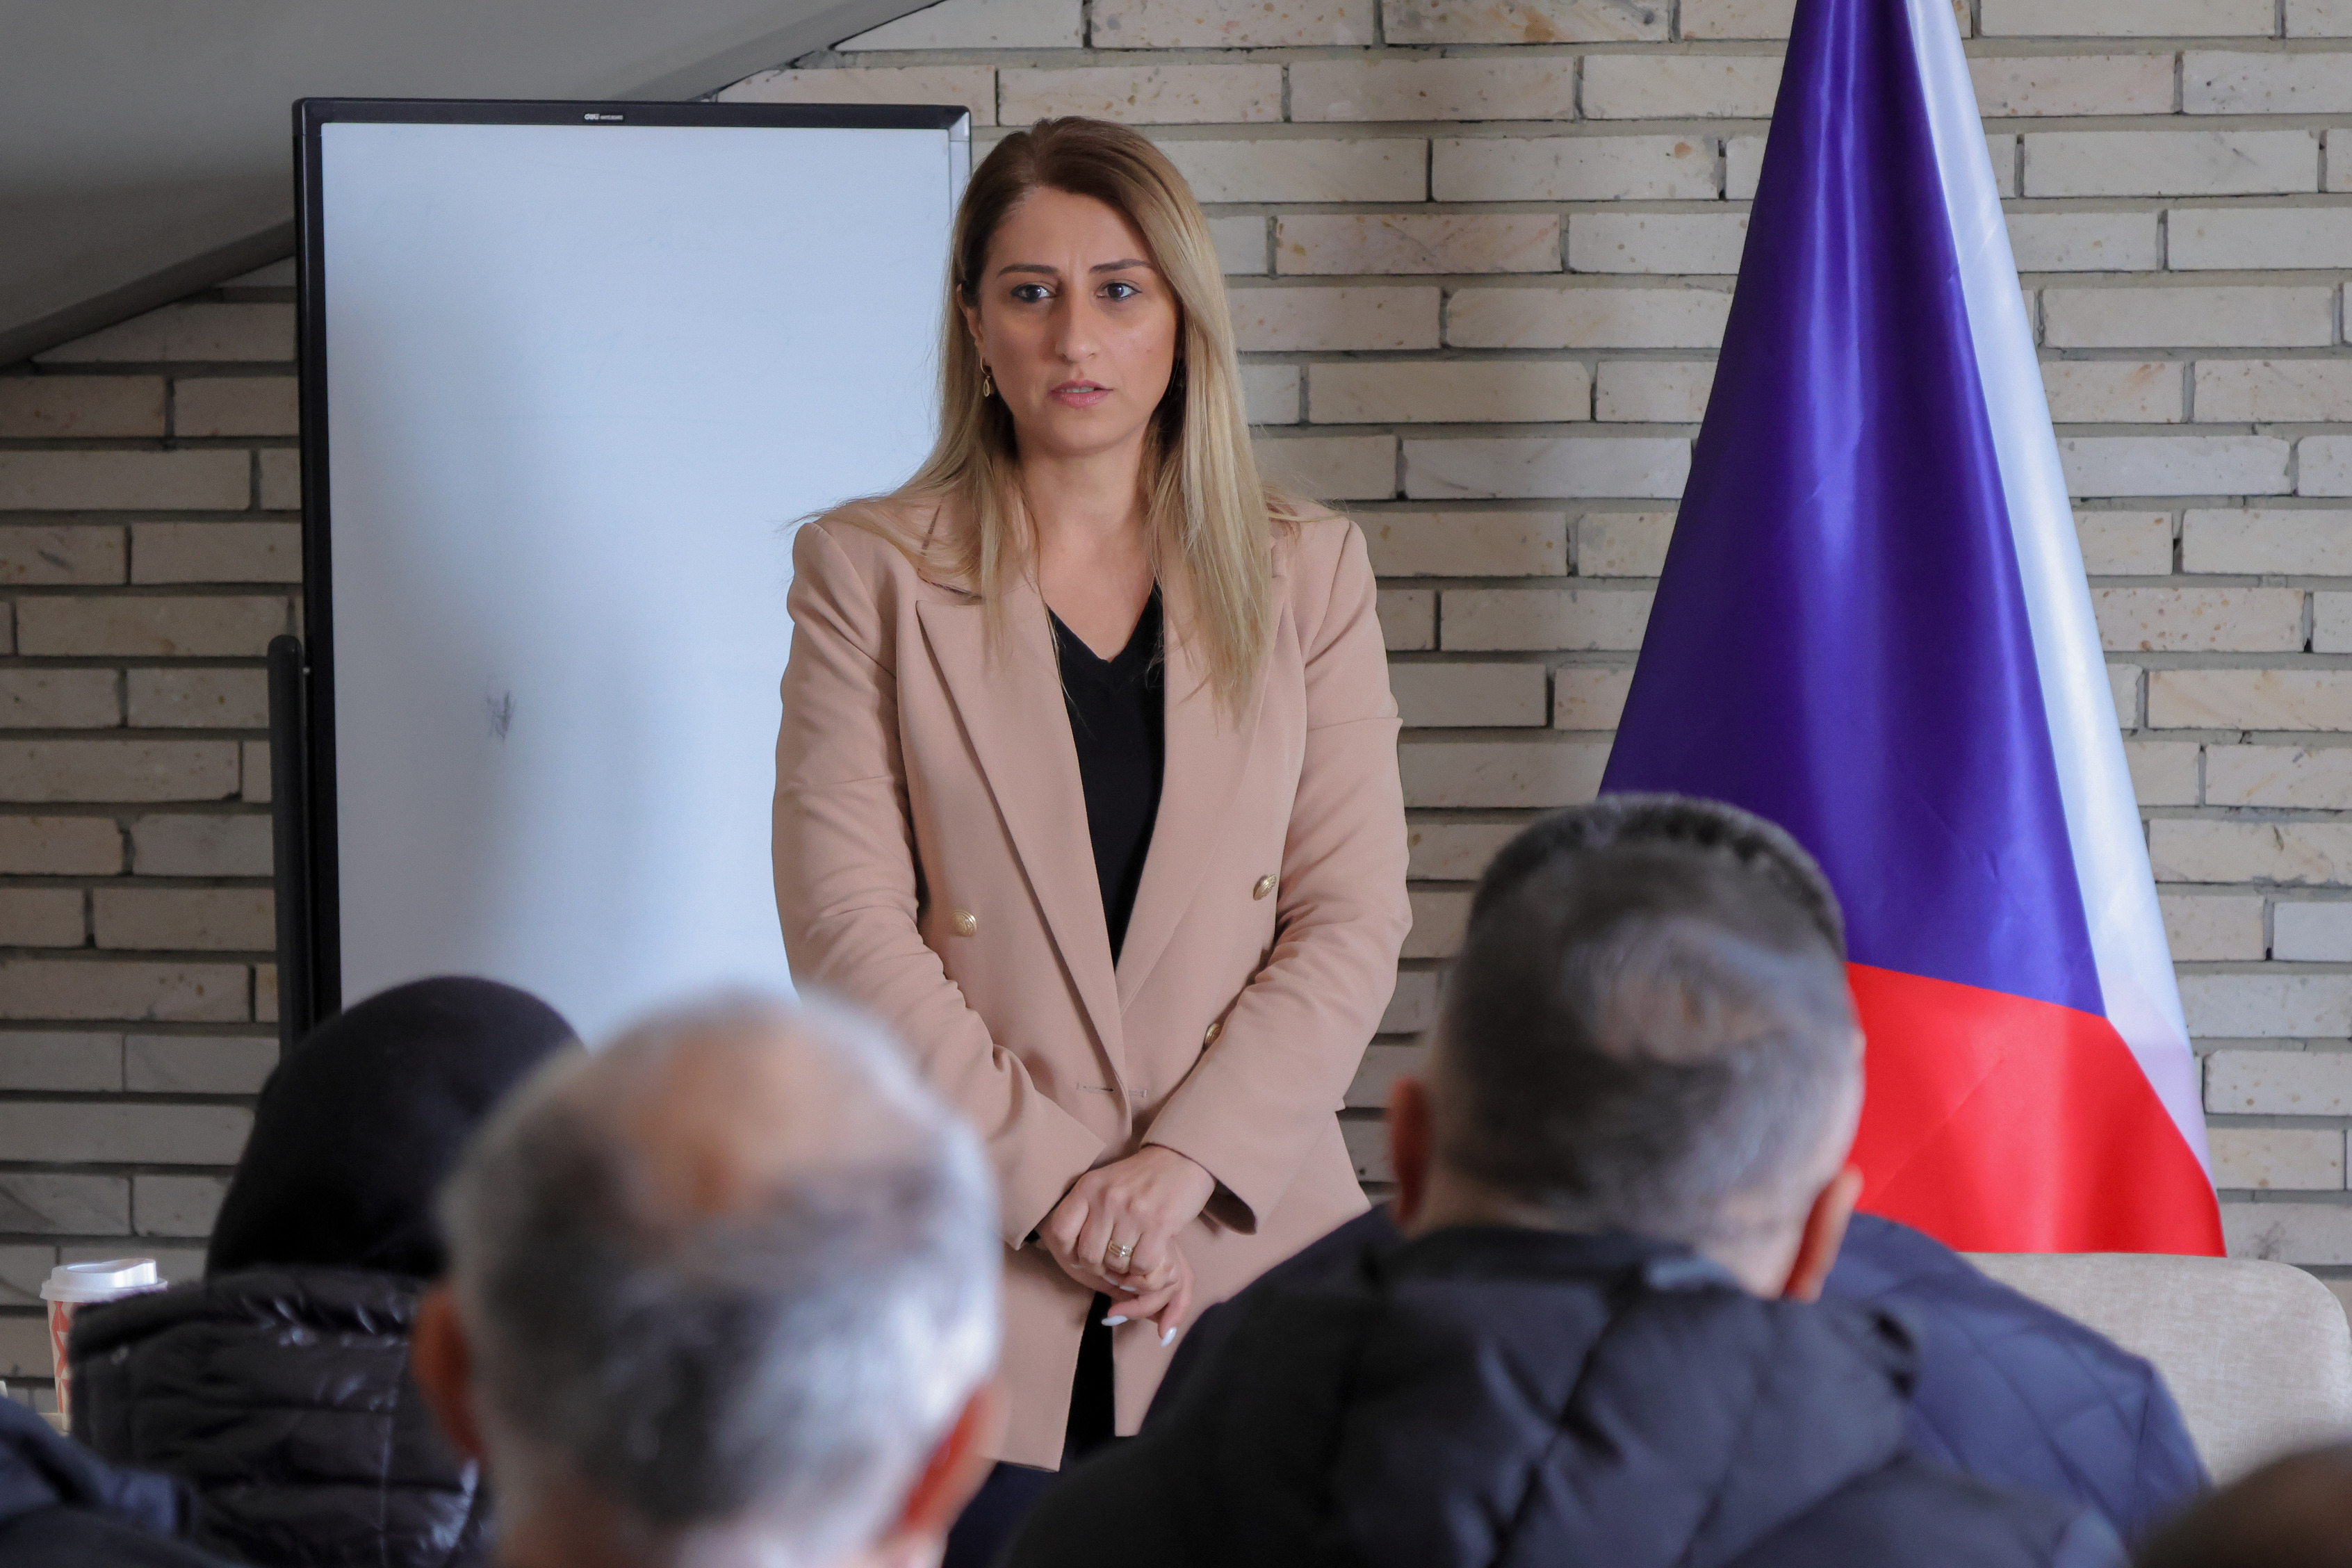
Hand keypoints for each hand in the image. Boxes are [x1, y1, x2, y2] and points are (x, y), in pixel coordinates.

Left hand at [1040, 1146, 1214, 1337]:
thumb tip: (1074, 1257)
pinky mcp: (1159, 1223)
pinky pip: (1142, 1265)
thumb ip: (1086, 1211)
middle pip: (1088, 1255)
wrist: (1180, 1158)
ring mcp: (1132, 1211)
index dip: (1068, 1253)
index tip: (1081, 1256)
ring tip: (1130, 1258)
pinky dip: (1143, 1269)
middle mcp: (1106, 1198)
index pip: (1060, 1232)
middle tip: (1112, 1262)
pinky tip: (1148, 1256)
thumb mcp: (1104, 1183)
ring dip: (1124, 1269)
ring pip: (1115, 1264)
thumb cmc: (1139, 1178)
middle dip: (1100, 1267)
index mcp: (1088, 1187)